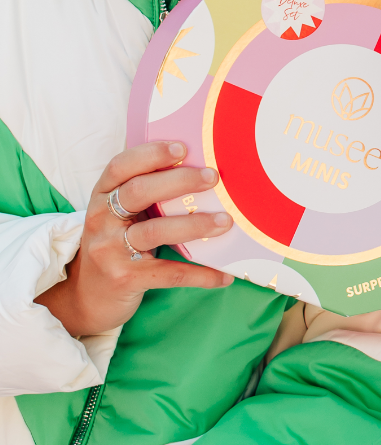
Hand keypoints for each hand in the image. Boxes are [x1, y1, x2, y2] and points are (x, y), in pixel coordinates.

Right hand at [38, 142, 234, 337]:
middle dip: (179, 181)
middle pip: (138, 192)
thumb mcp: (121, 215)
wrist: (89, 296)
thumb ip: (147, 193)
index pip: (120, 166)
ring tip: (225, 222)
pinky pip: (169, 273)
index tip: (183, 147)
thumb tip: (202, 170)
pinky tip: (224, 275)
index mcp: (102, 197)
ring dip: (195, 224)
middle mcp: (101, 220)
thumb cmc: (117, 244)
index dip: (150, 154)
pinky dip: (200, 274)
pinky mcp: (124, 279)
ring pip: (155, 231)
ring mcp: (110, 251)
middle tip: (213, 177)